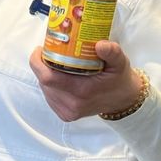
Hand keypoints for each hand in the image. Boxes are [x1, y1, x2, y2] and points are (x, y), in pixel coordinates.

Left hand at [28, 41, 142, 121]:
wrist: (122, 99)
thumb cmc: (118, 78)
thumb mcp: (120, 62)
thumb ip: (112, 52)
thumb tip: (100, 45)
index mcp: (82, 91)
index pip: (48, 77)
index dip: (38, 62)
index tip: (41, 49)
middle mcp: (72, 104)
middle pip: (44, 82)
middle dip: (41, 66)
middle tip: (49, 52)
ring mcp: (68, 112)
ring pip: (45, 90)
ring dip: (45, 75)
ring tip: (53, 63)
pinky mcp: (66, 115)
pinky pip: (50, 97)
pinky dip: (50, 85)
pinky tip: (58, 77)